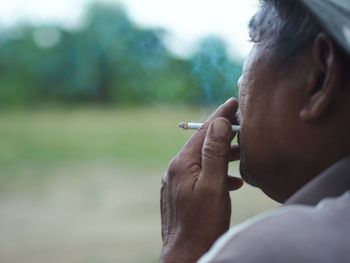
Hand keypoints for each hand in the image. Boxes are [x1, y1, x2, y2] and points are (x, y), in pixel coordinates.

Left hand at [160, 98, 242, 262]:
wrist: (186, 253)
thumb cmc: (202, 223)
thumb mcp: (213, 185)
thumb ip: (215, 153)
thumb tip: (218, 123)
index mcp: (182, 164)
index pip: (203, 131)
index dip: (219, 115)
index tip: (232, 101)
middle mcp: (175, 169)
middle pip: (202, 144)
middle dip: (223, 135)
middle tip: (242, 127)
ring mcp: (176, 181)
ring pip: (202, 160)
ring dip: (221, 155)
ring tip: (240, 153)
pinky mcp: (180, 192)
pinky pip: (200, 175)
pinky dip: (216, 173)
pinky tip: (231, 181)